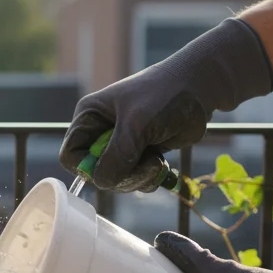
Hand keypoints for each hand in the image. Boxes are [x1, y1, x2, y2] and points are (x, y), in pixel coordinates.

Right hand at [59, 19, 272, 192]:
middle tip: (144, 165)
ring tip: (156, 162)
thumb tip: (102, 183)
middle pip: (95, 173)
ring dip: (137, 178)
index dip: (87, 169)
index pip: (71, 156)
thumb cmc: (164, 96)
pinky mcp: (141, 154)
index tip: (112, 168)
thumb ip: (116, 157)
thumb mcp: (135, 125)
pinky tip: (162, 164)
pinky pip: (135, 180)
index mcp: (90, 118)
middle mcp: (101, 133)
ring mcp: (122, 145)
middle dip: (120, 175)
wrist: (201, 89)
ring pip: (116, 180)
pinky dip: (148, 178)